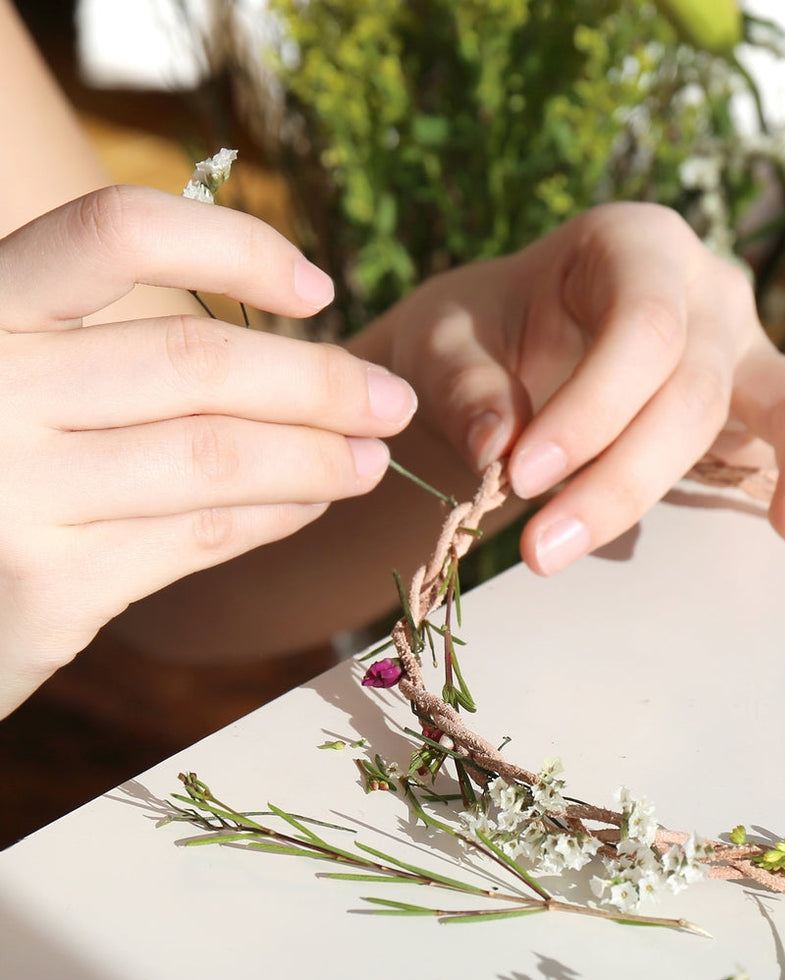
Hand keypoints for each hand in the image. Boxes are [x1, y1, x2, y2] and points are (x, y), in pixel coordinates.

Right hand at [0, 185, 416, 717]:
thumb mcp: (26, 380)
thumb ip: (118, 355)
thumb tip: (297, 358)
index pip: (116, 234)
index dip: (235, 247)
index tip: (320, 290)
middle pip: (196, 362)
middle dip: (321, 383)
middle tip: (394, 403)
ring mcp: (10, 490)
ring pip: (214, 457)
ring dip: (317, 458)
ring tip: (371, 460)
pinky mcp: (44, 587)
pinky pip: (198, 536)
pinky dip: (273, 517)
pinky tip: (311, 504)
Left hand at [378, 203, 784, 573]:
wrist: (502, 340)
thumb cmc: (480, 335)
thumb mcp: (446, 344)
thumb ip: (468, 387)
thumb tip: (505, 447)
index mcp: (632, 245)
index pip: (640, 332)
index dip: (588, 412)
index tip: (520, 478)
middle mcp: (706, 286)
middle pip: (697, 389)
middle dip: (625, 477)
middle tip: (546, 549)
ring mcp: (746, 344)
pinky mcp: (759, 400)